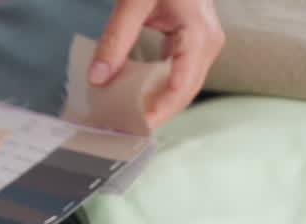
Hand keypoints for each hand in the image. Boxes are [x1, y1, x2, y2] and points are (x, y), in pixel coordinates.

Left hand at [91, 0, 224, 128]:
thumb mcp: (133, 1)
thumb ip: (115, 39)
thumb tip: (97, 78)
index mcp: (199, 34)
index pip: (181, 87)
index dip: (158, 112)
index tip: (133, 128)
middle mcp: (208, 41)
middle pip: (184, 92)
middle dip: (156, 113)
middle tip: (123, 130)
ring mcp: (203, 42)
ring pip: (182, 86)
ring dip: (156, 103)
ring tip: (126, 118)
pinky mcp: (192, 41)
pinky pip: (177, 73)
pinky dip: (156, 87)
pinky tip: (134, 96)